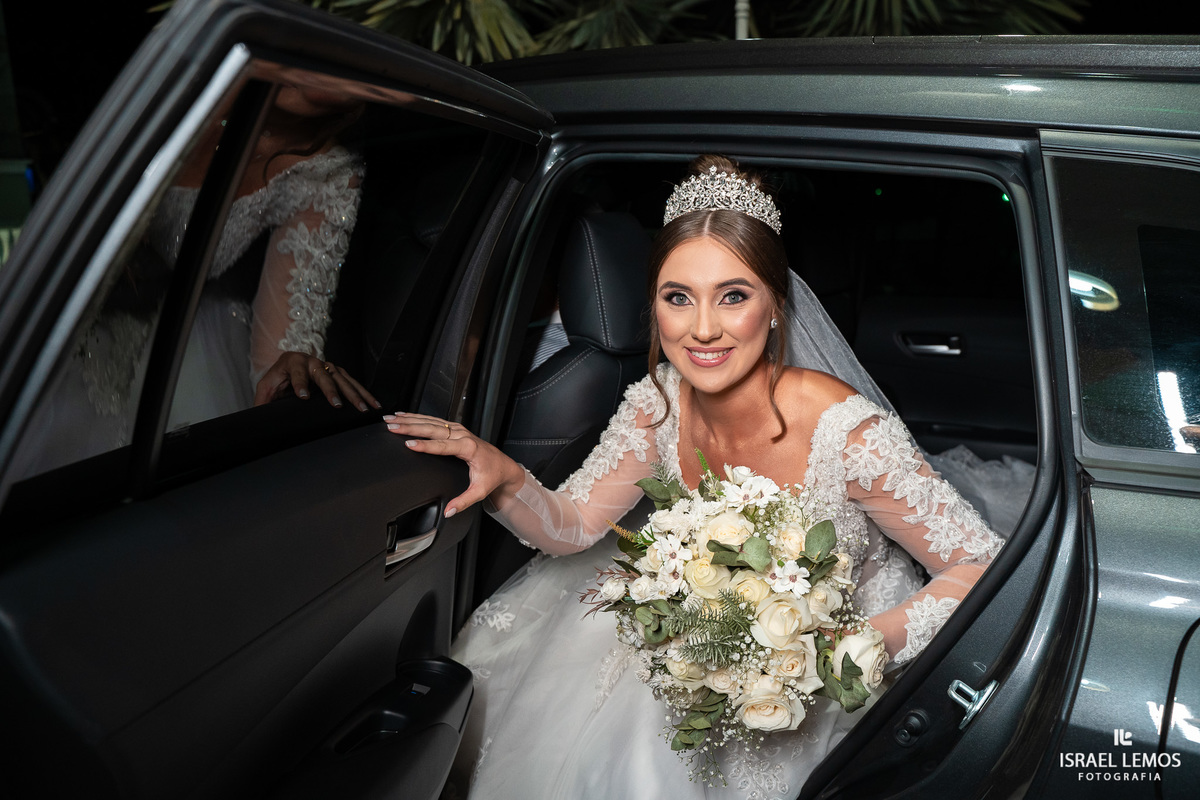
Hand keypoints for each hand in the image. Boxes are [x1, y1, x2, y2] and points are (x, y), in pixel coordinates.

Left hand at [254, 351, 380, 411]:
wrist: (288, 369)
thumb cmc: (277, 381)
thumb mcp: (266, 389)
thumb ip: (262, 402)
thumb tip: (256, 420)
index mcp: (291, 361)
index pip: (296, 372)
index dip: (300, 383)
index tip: (303, 396)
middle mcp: (311, 360)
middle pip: (323, 374)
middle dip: (331, 389)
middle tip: (336, 404)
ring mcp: (327, 365)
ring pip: (342, 378)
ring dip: (354, 393)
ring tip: (363, 408)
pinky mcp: (337, 372)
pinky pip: (352, 382)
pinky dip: (363, 393)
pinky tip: (372, 404)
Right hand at [382, 412, 524, 516]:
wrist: (503, 465)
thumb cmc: (492, 476)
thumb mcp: (480, 491)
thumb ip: (463, 501)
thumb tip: (449, 511)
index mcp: (468, 448)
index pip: (442, 446)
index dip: (425, 445)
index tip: (409, 444)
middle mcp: (462, 435)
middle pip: (432, 429)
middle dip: (410, 427)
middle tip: (392, 426)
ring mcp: (458, 430)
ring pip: (430, 421)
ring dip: (409, 419)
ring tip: (391, 418)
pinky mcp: (455, 428)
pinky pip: (433, 420)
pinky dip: (417, 417)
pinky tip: (404, 416)